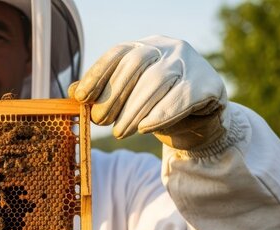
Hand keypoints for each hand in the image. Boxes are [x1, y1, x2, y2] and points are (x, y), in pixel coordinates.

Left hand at [69, 35, 226, 149]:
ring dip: (133, 109)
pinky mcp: (207, 83)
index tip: (80, 97)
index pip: (118, 53)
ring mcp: (190, 62)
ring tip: (119, 132)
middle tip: (100, 122)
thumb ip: (101, 93)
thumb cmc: (155, 106)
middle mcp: (167, 48)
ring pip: (157, 80)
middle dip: (113, 95)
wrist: (198, 121)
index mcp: (144, 47)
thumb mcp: (127, 98)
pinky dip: (161, 113)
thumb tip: (71, 92)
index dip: (97, 73)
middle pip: (136, 64)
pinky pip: (182, 97)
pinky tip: (145, 128)